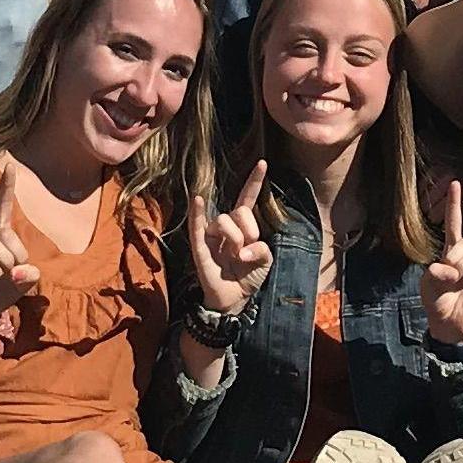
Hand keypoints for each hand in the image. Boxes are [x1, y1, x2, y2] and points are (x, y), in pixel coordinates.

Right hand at [0, 159, 41, 336]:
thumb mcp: (20, 286)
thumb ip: (28, 277)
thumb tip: (21, 272)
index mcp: (1, 237)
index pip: (3, 207)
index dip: (7, 186)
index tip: (10, 165)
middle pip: (2, 231)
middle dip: (14, 253)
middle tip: (16, 274)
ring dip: (1, 258)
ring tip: (6, 275)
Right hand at [186, 159, 273, 318]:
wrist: (234, 300)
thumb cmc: (248, 277)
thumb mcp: (265, 260)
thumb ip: (261, 248)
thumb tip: (244, 248)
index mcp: (242, 226)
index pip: (247, 198)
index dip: (254, 180)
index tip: (263, 162)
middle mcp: (226, 226)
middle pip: (239, 211)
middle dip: (249, 230)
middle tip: (247, 250)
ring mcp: (212, 235)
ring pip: (225, 220)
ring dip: (236, 239)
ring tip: (236, 256)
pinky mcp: (200, 247)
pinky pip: (197, 228)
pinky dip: (196, 213)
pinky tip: (197, 200)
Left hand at [420, 181, 462, 345]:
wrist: (449, 327)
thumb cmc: (437, 302)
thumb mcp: (428, 287)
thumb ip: (435, 275)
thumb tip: (450, 271)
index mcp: (451, 253)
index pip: (454, 223)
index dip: (453, 204)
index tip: (454, 183)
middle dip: (456, 257)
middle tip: (448, 276)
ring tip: (458, 280)